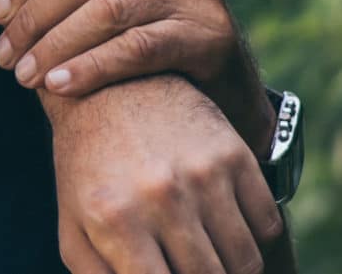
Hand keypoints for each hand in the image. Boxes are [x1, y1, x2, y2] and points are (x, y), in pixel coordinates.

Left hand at [0, 0, 273, 153]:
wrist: (230, 82)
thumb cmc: (170, 28)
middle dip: (35, 16)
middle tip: (4, 56)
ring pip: (107, 10)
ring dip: (56, 44)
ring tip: (25, 76)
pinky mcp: (206, 36)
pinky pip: (136, 48)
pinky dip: (92, 66)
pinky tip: (60, 86)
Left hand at [44, 76, 290, 273]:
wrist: (111, 86)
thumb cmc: (87, 169)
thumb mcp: (74, 228)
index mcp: (115, 220)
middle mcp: (162, 196)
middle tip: (193, 269)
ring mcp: (203, 173)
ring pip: (245, 262)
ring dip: (233, 273)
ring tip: (213, 264)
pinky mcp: (234, 153)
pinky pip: (267, 225)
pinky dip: (255, 241)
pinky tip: (230, 233)